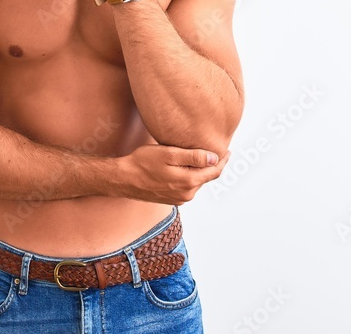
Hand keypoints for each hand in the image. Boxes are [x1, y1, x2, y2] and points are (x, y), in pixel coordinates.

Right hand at [116, 145, 230, 204]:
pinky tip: (183, 168)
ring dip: (199, 172)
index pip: (214, 171)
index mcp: (189, 182)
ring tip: (198, 159)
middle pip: (206, 177)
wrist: (123, 179)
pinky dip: (189, 178)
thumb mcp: (169, 154)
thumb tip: (214, 158)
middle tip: (215, 152)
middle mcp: (187, 194)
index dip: (223, 160)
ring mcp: (179, 199)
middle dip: (212, 165)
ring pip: (196, 182)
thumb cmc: (143, 162)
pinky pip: (187, 187)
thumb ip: (193, 157)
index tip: (227, 151)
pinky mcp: (172, 200)